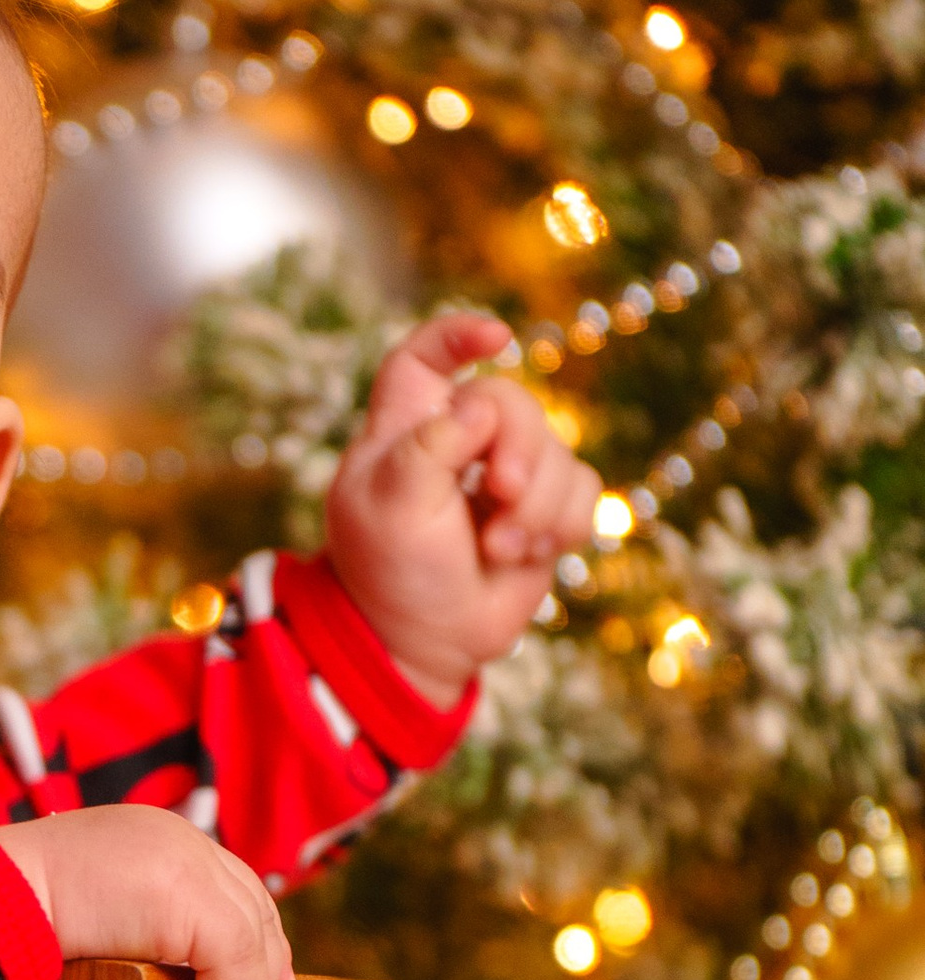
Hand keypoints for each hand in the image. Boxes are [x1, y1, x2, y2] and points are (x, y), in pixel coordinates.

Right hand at [0, 804, 294, 979]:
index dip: (256, 940)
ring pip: (250, 942)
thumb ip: (126, 937)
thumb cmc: (11, 926)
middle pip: (252, 910)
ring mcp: (185, 861)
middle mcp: (177, 839)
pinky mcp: (187, 896)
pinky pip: (233, 960)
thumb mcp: (85, 921)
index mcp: (152, 837)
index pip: (229, 886)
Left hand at [327, 309, 599, 704]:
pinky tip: (530, 553)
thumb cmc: (393, 572)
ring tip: (500, 548)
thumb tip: (481, 406)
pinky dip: (566, 521)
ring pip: (558, 449)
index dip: (456, 336)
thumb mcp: (391, 506)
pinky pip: (586, 488)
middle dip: (519, 447)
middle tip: (502, 494)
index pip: (422, 360)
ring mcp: (507, 474)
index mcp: (404, 429)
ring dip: (538, 503)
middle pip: (510, 401)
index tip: (497, 337)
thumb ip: (432, 446)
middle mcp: (458, 441)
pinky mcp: (546, 511)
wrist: (424, 643)